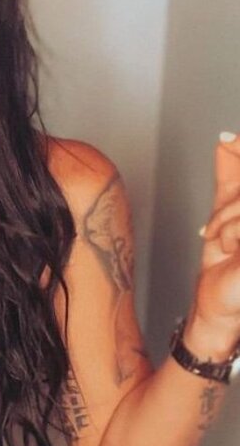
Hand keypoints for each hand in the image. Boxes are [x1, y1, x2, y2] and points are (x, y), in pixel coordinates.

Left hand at [190, 132, 239, 341]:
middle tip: (214, 228)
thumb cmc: (228, 266)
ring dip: (226, 219)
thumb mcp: (226, 213)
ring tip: (224, 242)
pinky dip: (229, 232)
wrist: (219, 305)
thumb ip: (232, 176)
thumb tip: (227, 139)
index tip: (227, 140)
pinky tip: (229, 249)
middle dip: (230, 203)